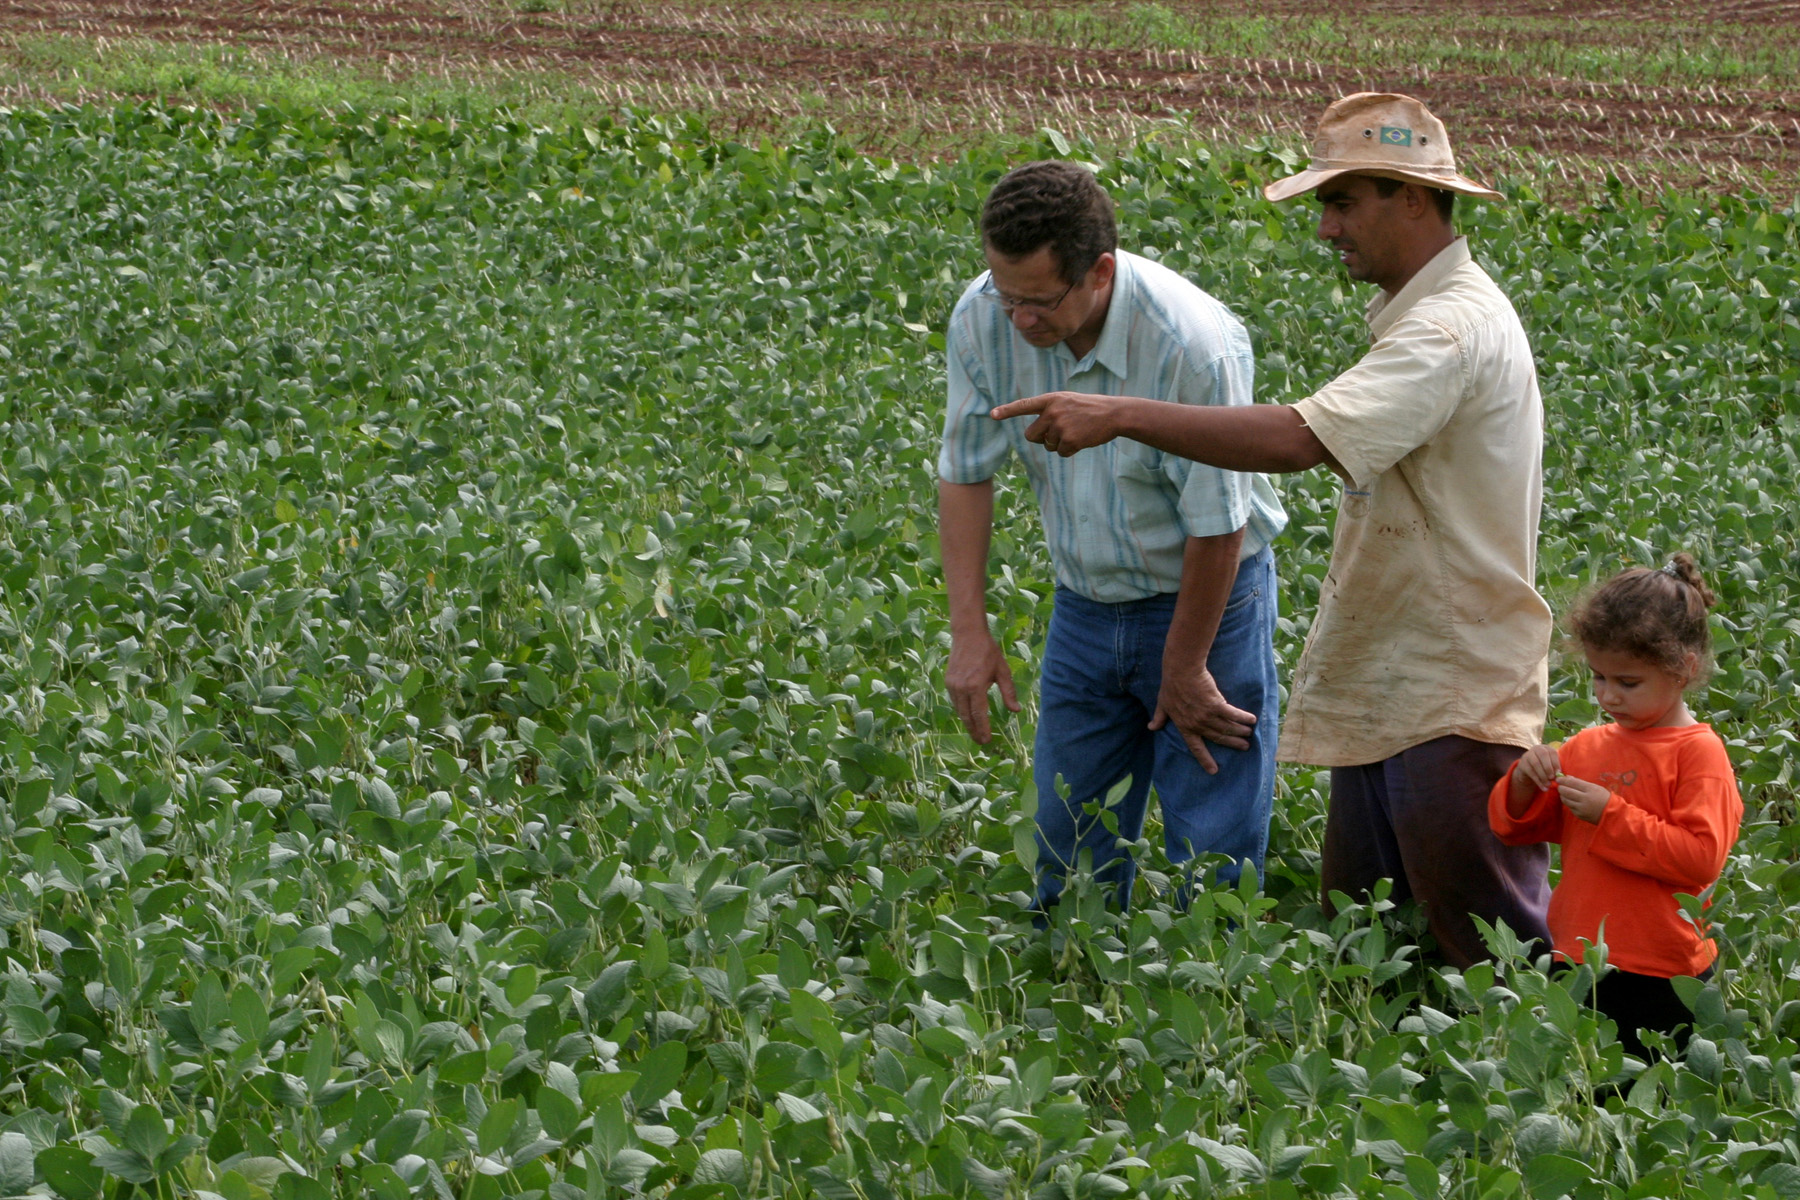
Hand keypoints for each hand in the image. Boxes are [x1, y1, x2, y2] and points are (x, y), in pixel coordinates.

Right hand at [946, 632, 1019, 744]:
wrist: (968, 635)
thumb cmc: (989, 652)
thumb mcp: (1003, 671)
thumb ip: (1009, 693)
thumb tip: (1016, 711)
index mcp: (976, 686)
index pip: (979, 714)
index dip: (983, 729)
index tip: (987, 740)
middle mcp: (961, 688)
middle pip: (967, 716)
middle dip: (974, 731)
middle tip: (981, 742)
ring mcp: (952, 685)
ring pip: (959, 710)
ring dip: (967, 722)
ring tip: (975, 732)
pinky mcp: (948, 682)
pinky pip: (955, 701)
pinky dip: (962, 711)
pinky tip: (969, 715)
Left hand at [989, 391, 1123, 456]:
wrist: (1113, 414)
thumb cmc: (1090, 408)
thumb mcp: (1068, 401)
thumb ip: (1050, 411)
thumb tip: (1035, 435)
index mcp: (1051, 400)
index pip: (1024, 405)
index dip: (1007, 411)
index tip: (993, 414)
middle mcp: (1052, 412)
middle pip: (1031, 435)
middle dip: (1040, 439)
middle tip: (1056, 433)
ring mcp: (1060, 426)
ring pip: (1047, 446)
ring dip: (1059, 444)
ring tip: (1076, 431)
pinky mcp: (1069, 440)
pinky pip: (1060, 453)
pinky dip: (1069, 450)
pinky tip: (1081, 440)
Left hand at [1149, 664, 1254, 775]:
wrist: (1181, 670)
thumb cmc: (1171, 685)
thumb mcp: (1162, 704)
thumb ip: (1160, 717)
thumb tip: (1151, 727)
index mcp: (1184, 726)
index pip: (1195, 747)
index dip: (1204, 759)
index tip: (1213, 770)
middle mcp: (1197, 724)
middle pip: (1218, 738)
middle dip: (1233, 743)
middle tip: (1244, 746)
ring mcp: (1206, 715)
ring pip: (1227, 727)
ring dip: (1240, 731)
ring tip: (1249, 733)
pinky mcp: (1216, 704)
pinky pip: (1233, 714)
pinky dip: (1243, 718)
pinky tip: (1252, 719)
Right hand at [1515, 744, 1561, 792]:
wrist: (1528, 770)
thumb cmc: (1544, 767)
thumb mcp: (1550, 764)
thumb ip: (1555, 768)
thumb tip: (1561, 776)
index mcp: (1546, 748)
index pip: (1552, 752)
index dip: (1556, 762)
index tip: (1559, 773)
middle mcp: (1536, 749)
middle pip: (1543, 755)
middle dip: (1548, 767)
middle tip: (1552, 778)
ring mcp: (1527, 755)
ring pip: (1536, 764)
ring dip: (1543, 775)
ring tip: (1548, 784)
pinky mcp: (1522, 764)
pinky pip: (1530, 772)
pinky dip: (1538, 781)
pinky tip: (1543, 788)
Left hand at [1557, 774, 1612, 823]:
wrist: (1612, 813)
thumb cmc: (1604, 797)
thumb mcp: (1595, 787)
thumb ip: (1581, 783)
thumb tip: (1568, 777)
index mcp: (1590, 789)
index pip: (1572, 783)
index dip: (1563, 780)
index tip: (1558, 778)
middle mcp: (1585, 799)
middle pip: (1566, 791)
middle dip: (1560, 787)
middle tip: (1560, 785)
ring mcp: (1582, 808)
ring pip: (1566, 800)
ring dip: (1562, 795)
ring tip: (1564, 793)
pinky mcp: (1580, 815)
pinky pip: (1570, 807)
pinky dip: (1568, 803)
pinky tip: (1571, 800)